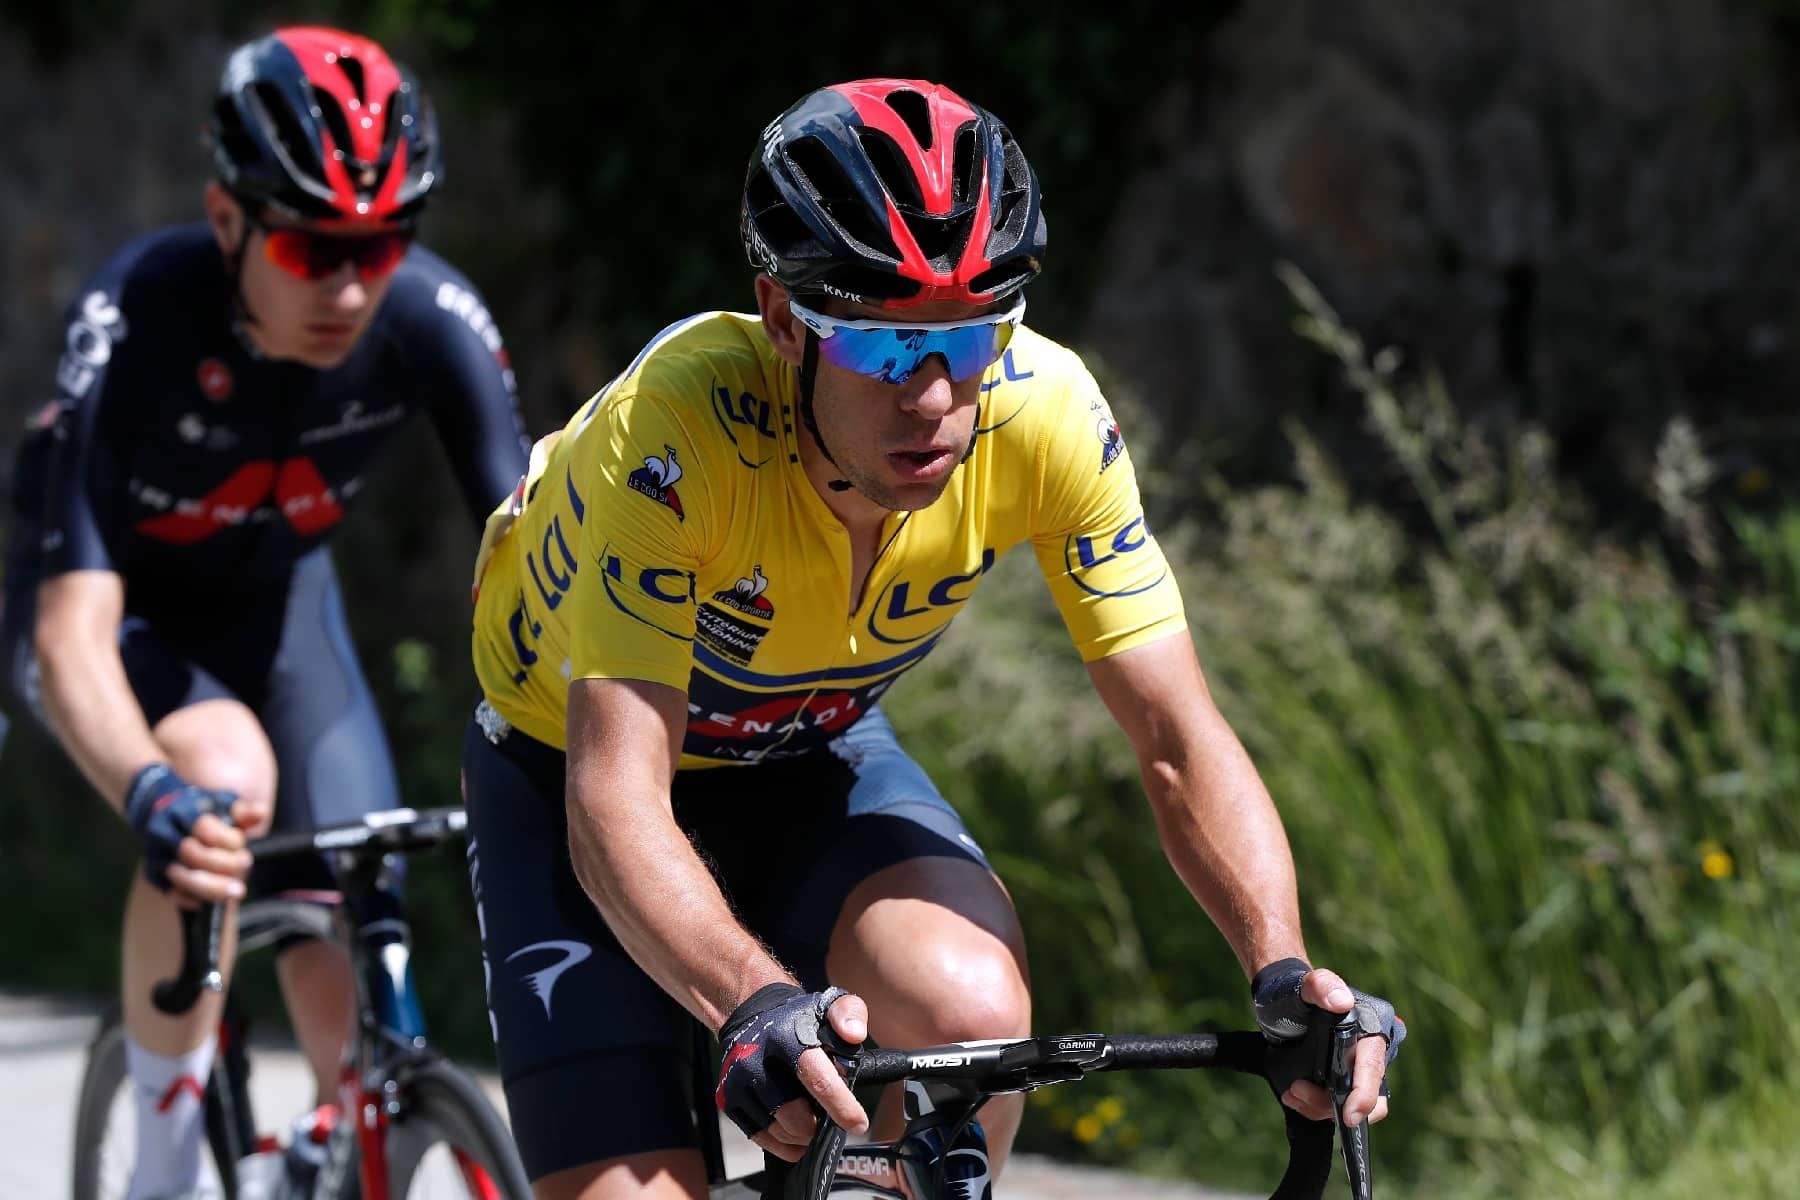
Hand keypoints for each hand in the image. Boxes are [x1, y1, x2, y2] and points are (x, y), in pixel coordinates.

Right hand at [123, 764, 248, 906]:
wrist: (162, 812)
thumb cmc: (202, 811)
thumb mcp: (222, 804)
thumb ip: (242, 811)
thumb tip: (260, 813)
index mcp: (182, 811)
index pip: (203, 827)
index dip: (227, 839)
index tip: (241, 844)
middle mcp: (164, 833)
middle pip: (191, 853)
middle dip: (223, 863)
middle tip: (245, 864)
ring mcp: (156, 855)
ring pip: (182, 876)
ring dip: (212, 887)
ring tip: (237, 892)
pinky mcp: (153, 874)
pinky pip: (171, 892)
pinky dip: (192, 899)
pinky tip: (211, 901)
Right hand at [715, 982, 869, 1161]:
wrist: (751, 1012)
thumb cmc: (798, 1016)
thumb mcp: (830, 1004)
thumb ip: (850, 1013)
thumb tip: (854, 1034)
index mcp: (786, 1036)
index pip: (818, 1078)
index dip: (841, 1106)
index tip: (859, 1123)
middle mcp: (755, 1059)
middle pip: (795, 1116)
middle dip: (818, 1125)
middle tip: (828, 1118)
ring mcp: (738, 1081)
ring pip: (777, 1130)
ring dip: (801, 1136)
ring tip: (812, 1123)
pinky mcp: (727, 1097)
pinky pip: (758, 1135)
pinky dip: (781, 1143)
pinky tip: (795, 1137)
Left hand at [1252, 957, 1404, 1127]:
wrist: (1278, 1005)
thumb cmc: (1296, 992)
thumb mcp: (1305, 985)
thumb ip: (1321, 985)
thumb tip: (1342, 1002)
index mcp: (1369, 1032)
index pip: (1373, 1067)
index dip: (1365, 1094)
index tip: (1350, 1115)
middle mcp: (1366, 1057)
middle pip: (1369, 1098)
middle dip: (1333, 1105)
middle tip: (1297, 1091)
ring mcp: (1352, 1074)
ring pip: (1348, 1107)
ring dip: (1317, 1107)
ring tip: (1290, 1092)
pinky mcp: (1336, 1085)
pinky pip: (1332, 1108)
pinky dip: (1311, 1108)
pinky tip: (1291, 1096)